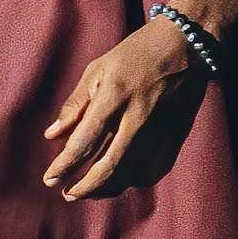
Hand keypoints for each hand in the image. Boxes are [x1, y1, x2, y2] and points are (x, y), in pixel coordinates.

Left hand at [41, 14, 210, 201]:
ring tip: (90, 190)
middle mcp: (139, 116)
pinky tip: (122, 178)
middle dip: (84, 187)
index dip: (64, 165)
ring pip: (133, 173)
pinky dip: (136, 180)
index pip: (85, 141)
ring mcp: (162, 127)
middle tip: (67, 193)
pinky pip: (156, 169)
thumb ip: (75, 105)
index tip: (50, 179)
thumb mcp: (97, 70)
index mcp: (114, 96)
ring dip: (108, 188)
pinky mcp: (178, 134)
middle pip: (110, 166)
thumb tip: (52, 137)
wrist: (187, 45)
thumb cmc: (135, 54)